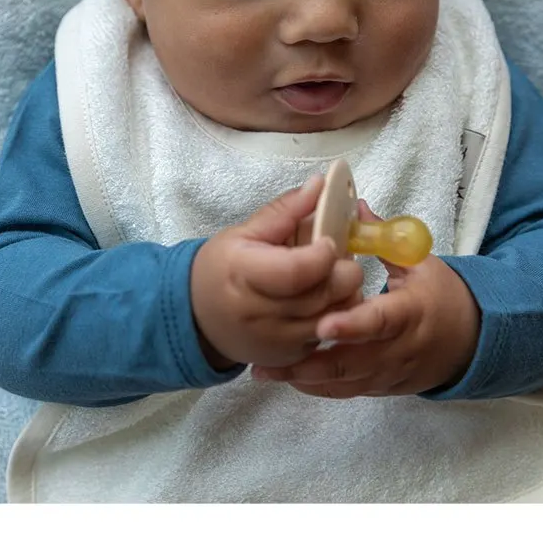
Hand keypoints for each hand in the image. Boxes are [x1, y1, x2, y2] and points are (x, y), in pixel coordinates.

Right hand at [191, 175, 364, 369]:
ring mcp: (279, 342)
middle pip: (325, 294)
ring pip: (337, 317)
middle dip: (342, 271)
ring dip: (344, 293)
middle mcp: (263, 315)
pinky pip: (330, 335)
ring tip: (331, 276)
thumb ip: (286, 210)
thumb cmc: (221, 269)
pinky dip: (335, 315)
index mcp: (245, 275)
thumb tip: (320, 184)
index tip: (329, 239)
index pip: (298, 270)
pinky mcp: (292, 357)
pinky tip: (321, 300)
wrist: (197, 319)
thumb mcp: (244, 232)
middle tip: (336, 257)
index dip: (323, 253)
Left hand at [251, 200, 480, 396]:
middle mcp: (397, 349)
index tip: (322, 323)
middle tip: (271, 362)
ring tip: (265, 372)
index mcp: (410, 313)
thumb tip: (353, 206)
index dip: (352, 325)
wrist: (469, 342)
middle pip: (352, 363)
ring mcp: (388, 374)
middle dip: (311, 364)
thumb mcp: (420, 262)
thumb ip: (383, 238)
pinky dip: (317, 387)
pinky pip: (346, 392)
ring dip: (305, 379)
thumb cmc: (440, 295)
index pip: (380, 321)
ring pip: (344, 384)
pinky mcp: (380, 388)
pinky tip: (287, 378)